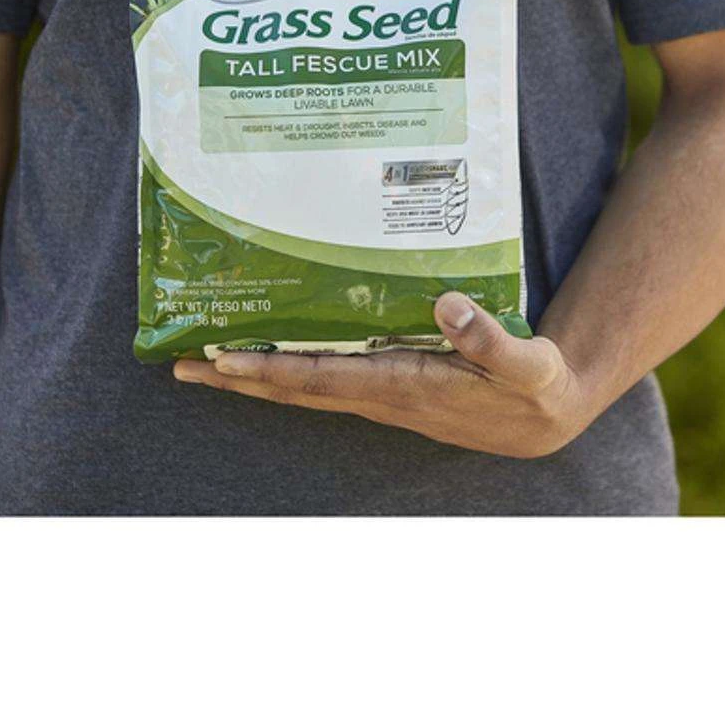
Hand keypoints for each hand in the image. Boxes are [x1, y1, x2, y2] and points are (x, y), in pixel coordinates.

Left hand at [173, 293, 591, 458]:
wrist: (545, 420)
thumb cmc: (535, 388)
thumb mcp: (527, 364)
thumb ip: (490, 338)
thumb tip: (446, 304)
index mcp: (407, 386)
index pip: (324, 379)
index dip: (271, 370)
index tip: (223, 360)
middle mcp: (384, 396)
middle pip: (297, 389)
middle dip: (239, 378)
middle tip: (180, 365)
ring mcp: (384, 397)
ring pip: (307, 388)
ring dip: (255, 378)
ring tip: (206, 363)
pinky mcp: (391, 391)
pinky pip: (328, 382)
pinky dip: (290, 373)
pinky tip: (272, 361)